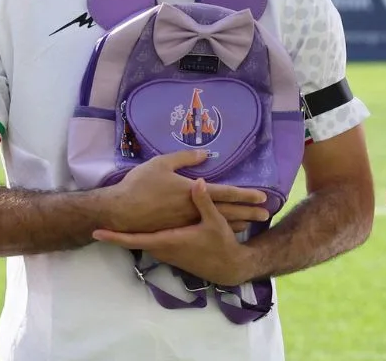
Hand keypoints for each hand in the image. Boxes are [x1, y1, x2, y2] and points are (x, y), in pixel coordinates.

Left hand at [94, 178, 255, 287]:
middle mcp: (162, 249)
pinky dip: (143, 235)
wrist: (227, 267)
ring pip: (142, 241)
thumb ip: (203, 202)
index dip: (115, 236)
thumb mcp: (214, 222)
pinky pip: (151, 243)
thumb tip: (197, 181)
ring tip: (117, 220)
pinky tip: (144, 225)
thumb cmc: (220, 244)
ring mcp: (165, 254)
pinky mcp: (170, 254)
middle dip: (119, 231)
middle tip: (102, 221)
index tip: (96, 232)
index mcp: (168, 241)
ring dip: (131, 233)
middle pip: (134, 240)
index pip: (134, 240)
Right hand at [103, 150, 269, 233]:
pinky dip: (218, 229)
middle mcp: (193, 209)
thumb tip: (206, 154)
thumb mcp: (161, 163)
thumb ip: (185, 158)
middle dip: (248, 211)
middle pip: (227, 211)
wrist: (118, 212)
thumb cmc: (139, 185)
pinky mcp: (177, 230)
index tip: (262, 196)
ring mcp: (186, 222)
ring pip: (217, 223)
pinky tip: (227, 230)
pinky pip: (204, 230)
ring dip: (237, 222)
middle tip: (266, 213)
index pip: (225, 193)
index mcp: (192, 191)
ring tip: (253, 222)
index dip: (245, 194)